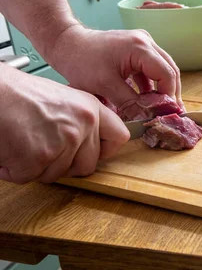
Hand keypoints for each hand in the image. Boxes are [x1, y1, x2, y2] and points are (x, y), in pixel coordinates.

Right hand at [0, 65, 128, 183]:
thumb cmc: (19, 94)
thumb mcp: (64, 99)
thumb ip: (81, 120)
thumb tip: (90, 141)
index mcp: (91, 109)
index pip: (120, 137)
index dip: (106, 150)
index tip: (96, 153)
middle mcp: (82, 125)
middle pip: (88, 165)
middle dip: (66, 164)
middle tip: (45, 149)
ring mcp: (63, 143)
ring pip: (58, 174)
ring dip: (38, 167)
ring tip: (24, 142)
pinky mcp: (39, 158)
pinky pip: (31, 177)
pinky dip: (15, 169)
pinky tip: (11, 149)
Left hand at [47, 25, 183, 114]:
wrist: (66, 43)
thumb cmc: (81, 60)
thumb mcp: (105, 86)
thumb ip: (130, 103)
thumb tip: (146, 119)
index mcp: (141, 47)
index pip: (167, 74)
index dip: (169, 96)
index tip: (167, 114)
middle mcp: (146, 41)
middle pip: (170, 70)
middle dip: (170, 93)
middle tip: (171, 114)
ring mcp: (142, 43)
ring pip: (162, 68)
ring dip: (162, 88)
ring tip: (161, 109)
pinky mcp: (136, 48)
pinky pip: (151, 67)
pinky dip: (151, 83)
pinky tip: (148, 99)